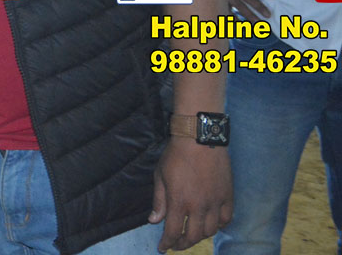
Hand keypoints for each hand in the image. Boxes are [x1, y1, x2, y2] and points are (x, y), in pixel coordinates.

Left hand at [150, 136, 231, 250]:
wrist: (199, 138)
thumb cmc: (175, 155)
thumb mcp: (160, 176)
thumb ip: (158, 201)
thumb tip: (153, 221)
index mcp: (179, 201)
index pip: (173, 232)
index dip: (167, 243)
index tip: (163, 248)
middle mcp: (199, 206)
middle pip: (193, 236)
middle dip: (183, 244)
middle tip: (176, 244)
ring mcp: (215, 201)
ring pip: (210, 230)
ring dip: (200, 236)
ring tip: (192, 234)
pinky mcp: (227, 195)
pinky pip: (226, 219)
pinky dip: (218, 226)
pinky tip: (211, 224)